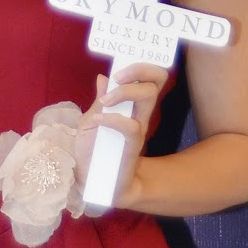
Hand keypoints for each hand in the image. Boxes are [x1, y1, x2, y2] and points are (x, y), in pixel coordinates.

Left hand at [73, 63, 169, 207]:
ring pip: (147, 98)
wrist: (94, 182)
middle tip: (118, 76)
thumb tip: (103, 77)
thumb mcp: (90, 121)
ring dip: (125, 91)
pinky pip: (130, 126)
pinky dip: (113, 118)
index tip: (119, 65)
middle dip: (138, 70)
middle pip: (156, 81)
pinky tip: (98, 120)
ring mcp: (138, 129)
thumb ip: (99, 101)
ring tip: (106, 100)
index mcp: (130, 105)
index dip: (141, 65)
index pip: (149, 78)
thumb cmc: (92, 151)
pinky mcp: (132, 146)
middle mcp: (138, 114)